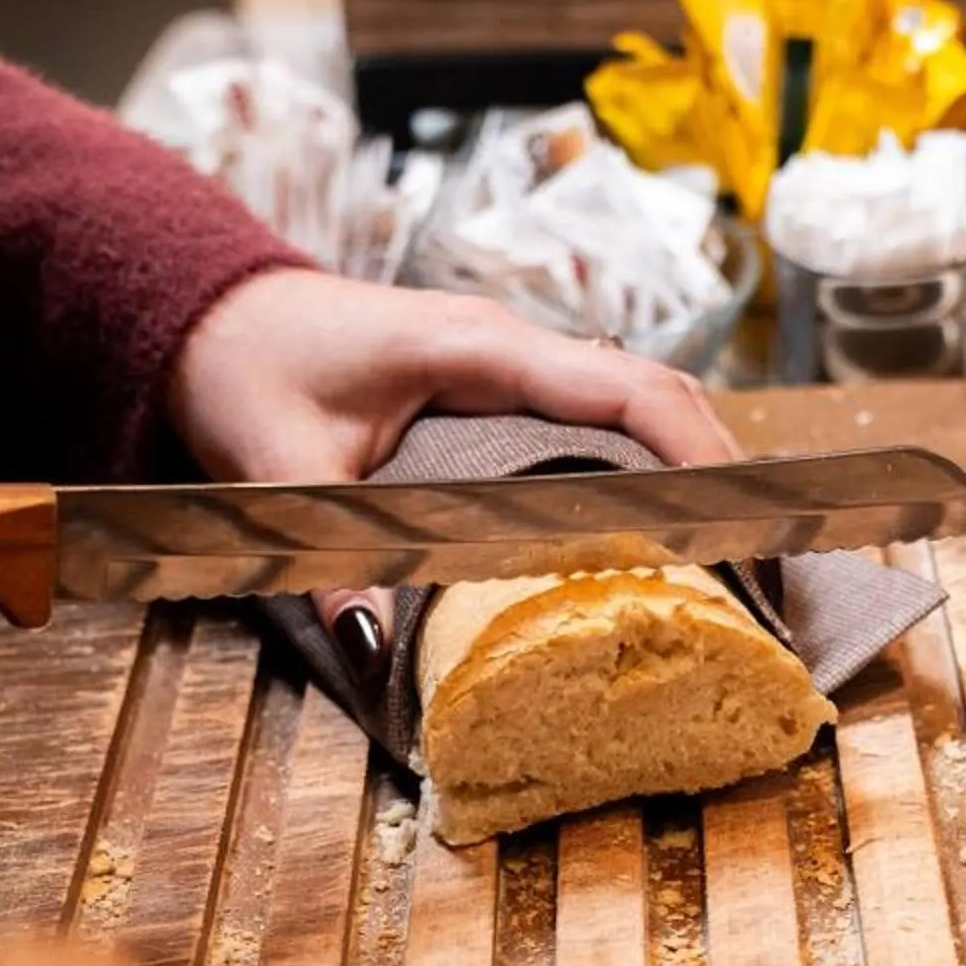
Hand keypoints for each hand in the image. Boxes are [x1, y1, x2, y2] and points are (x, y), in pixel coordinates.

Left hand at [165, 267, 738, 676]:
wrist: (206, 315)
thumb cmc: (244, 368)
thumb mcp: (278, 469)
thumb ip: (330, 557)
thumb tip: (374, 650)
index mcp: (479, 348)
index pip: (625, 389)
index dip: (697, 455)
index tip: (744, 526)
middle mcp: (511, 348)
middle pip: (656, 399)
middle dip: (718, 477)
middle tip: (760, 572)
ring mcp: (509, 366)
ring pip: (635, 410)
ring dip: (688, 476)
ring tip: (731, 566)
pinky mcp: (497, 392)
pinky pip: (595, 425)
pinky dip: (641, 474)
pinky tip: (654, 541)